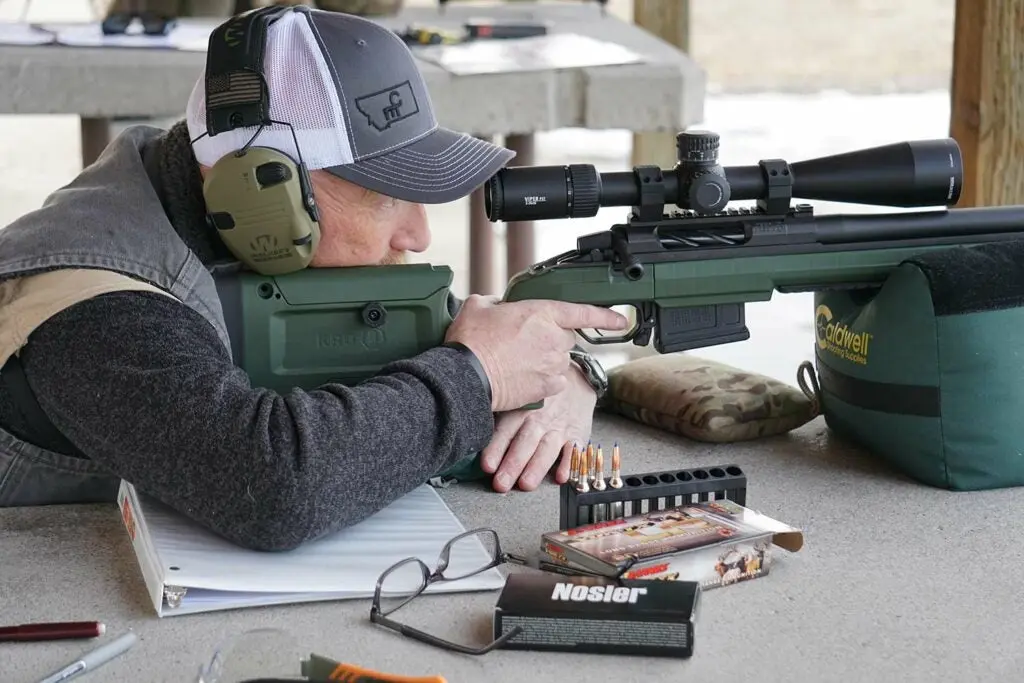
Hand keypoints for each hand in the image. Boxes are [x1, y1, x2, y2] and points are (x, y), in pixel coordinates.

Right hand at [444, 295, 626, 411]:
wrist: (467, 377)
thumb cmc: (471, 342)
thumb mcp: (478, 306)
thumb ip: (495, 302)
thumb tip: (498, 306)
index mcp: (542, 313)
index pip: (583, 311)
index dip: (605, 316)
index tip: (621, 320)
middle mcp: (553, 338)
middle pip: (565, 338)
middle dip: (549, 339)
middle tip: (523, 343)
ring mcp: (553, 364)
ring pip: (558, 361)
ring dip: (544, 361)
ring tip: (517, 362)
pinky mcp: (547, 387)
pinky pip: (554, 382)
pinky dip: (542, 381)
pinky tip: (522, 378)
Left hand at [480, 363, 596, 491]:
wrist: (577, 378)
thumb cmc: (539, 393)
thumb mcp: (518, 395)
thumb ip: (500, 415)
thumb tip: (473, 435)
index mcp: (520, 410)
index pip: (505, 430)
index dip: (495, 448)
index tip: (487, 466)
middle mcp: (539, 419)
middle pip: (525, 442)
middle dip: (513, 464)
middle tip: (502, 483)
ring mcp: (559, 427)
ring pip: (547, 448)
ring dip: (536, 467)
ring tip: (526, 484)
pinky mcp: (577, 434)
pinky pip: (574, 449)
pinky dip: (569, 463)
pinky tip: (561, 476)